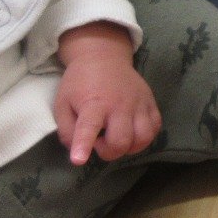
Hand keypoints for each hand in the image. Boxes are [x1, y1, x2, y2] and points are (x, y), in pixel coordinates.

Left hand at [54, 23, 160, 164]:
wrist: (104, 57)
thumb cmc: (80, 83)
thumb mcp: (62, 104)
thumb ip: (67, 131)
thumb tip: (79, 151)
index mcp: (93, 104)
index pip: (88, 127)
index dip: (84, 145)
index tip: (79, 160)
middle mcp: (119, 104)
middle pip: (121, 141)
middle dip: (109, 151)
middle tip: (100, 141)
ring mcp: (139, 103)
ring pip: (143, 138)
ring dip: (129, 147)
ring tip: (118, 138)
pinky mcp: (151, 102)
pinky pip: (155, 128)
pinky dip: (145, 137)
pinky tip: (132, 132)